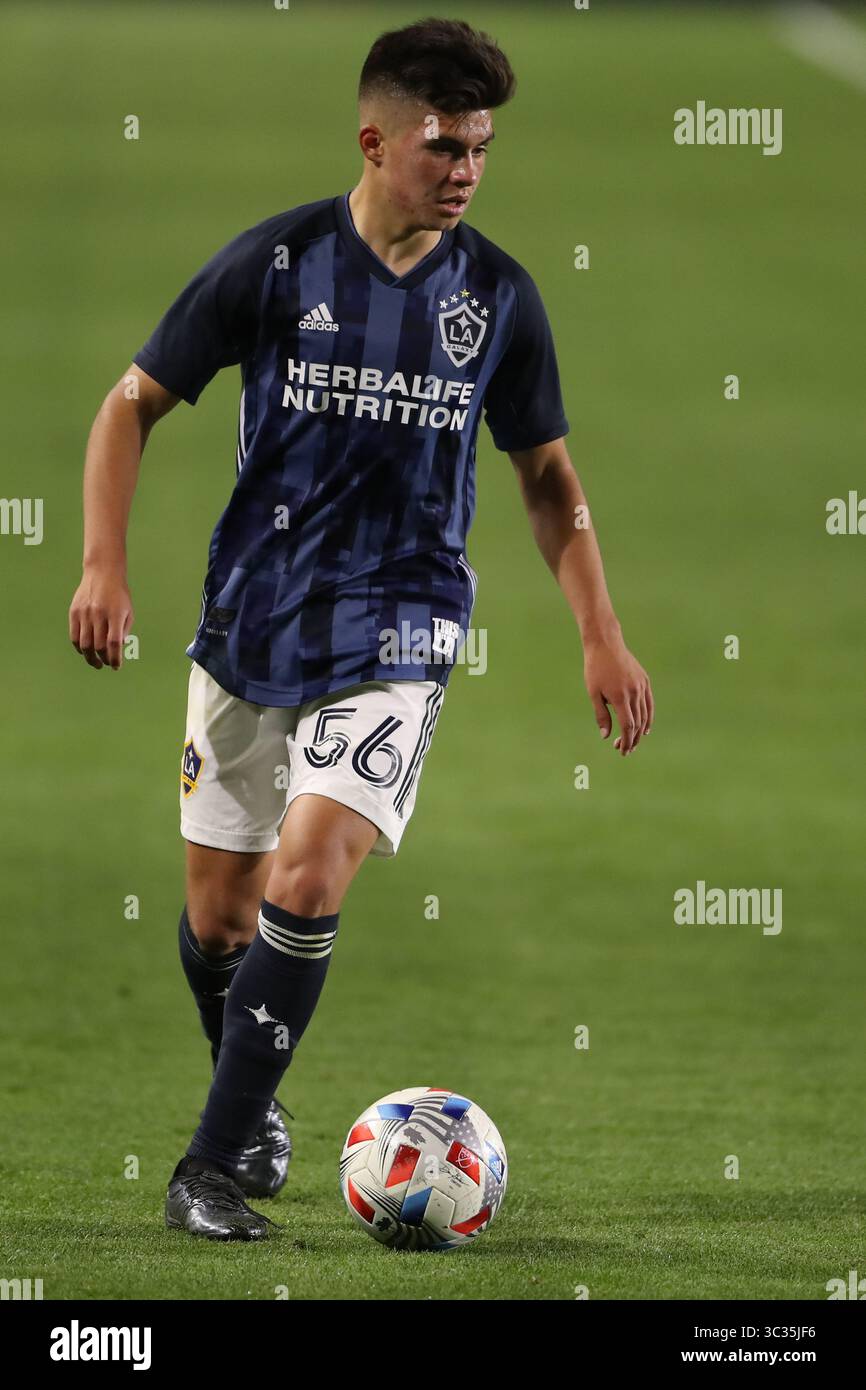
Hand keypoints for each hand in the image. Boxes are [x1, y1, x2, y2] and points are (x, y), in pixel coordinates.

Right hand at [69, 565, 133, 669]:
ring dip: (90, 657)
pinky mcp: (74, 612)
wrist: (102, 573)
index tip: (116, 666)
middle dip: (103, 659)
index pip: (114, 643)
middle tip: (105, 664)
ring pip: (84, 644)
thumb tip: (117, 651)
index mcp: (115, 614)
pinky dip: (79, 647)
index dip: (115, 658)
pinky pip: (74, 636)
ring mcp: (84, 613)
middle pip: (98, 645)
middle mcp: (98, 614)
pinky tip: (85, 651)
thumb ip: (123, 631)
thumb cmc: (119, 595)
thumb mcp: (127, 612)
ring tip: (95, 662)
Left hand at [584, 635, 652, 754]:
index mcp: (620, 697)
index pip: (627, 726)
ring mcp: (641, 686)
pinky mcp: (644, 680)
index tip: (622, 750)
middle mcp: (634, 692)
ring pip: (645, 715)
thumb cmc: (595, 669)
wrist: (606, 644)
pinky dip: (648, 717)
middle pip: (638, 723)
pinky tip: (645, 727)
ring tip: (633, 742)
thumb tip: (606, 736)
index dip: (626, 740)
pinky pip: (649, 703)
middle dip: (632, 739)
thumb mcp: (593, 693)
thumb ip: (601, 715)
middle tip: (625, 750)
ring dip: (640, 731)